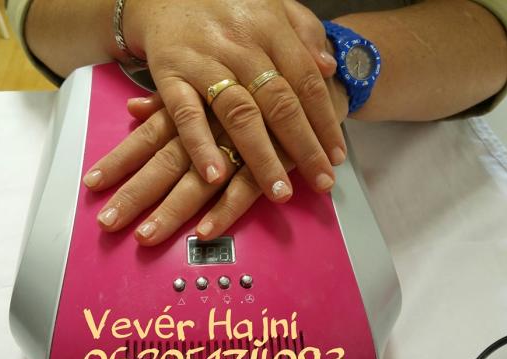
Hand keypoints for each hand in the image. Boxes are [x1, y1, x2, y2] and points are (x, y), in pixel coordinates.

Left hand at [83, 76, 348, 244]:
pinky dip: (225, 209)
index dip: (119, 160)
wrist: (318, 75)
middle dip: (135, 195)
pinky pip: (245, 186)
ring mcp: (241, 142)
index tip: (91, 184)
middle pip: (164, 163)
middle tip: (108, 224)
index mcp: (194, 106)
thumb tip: (135, 109)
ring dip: (171, 210)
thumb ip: (173, 97)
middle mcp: (210, 125)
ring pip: (198, 180)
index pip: (146, 136)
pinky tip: (204, 231)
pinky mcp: (272, 156)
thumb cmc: (258, 81)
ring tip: (146, 237)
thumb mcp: (212, 80)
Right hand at [122, 0, 345, 202]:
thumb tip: (329, 68)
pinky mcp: (170, 74)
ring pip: (239, 112)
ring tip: (280, 191)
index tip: (337, 157)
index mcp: (270, 28)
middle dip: (304, 146)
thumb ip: (303, 32)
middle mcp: (241, 45)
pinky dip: (200, 145)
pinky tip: (215, 176)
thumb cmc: (224, 5)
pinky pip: (186, 114)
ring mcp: (204, 61)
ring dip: (261, 156)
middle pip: (279, 102)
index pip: (306, 81)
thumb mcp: (272, 5)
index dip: (324, 121)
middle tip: (322, 183)